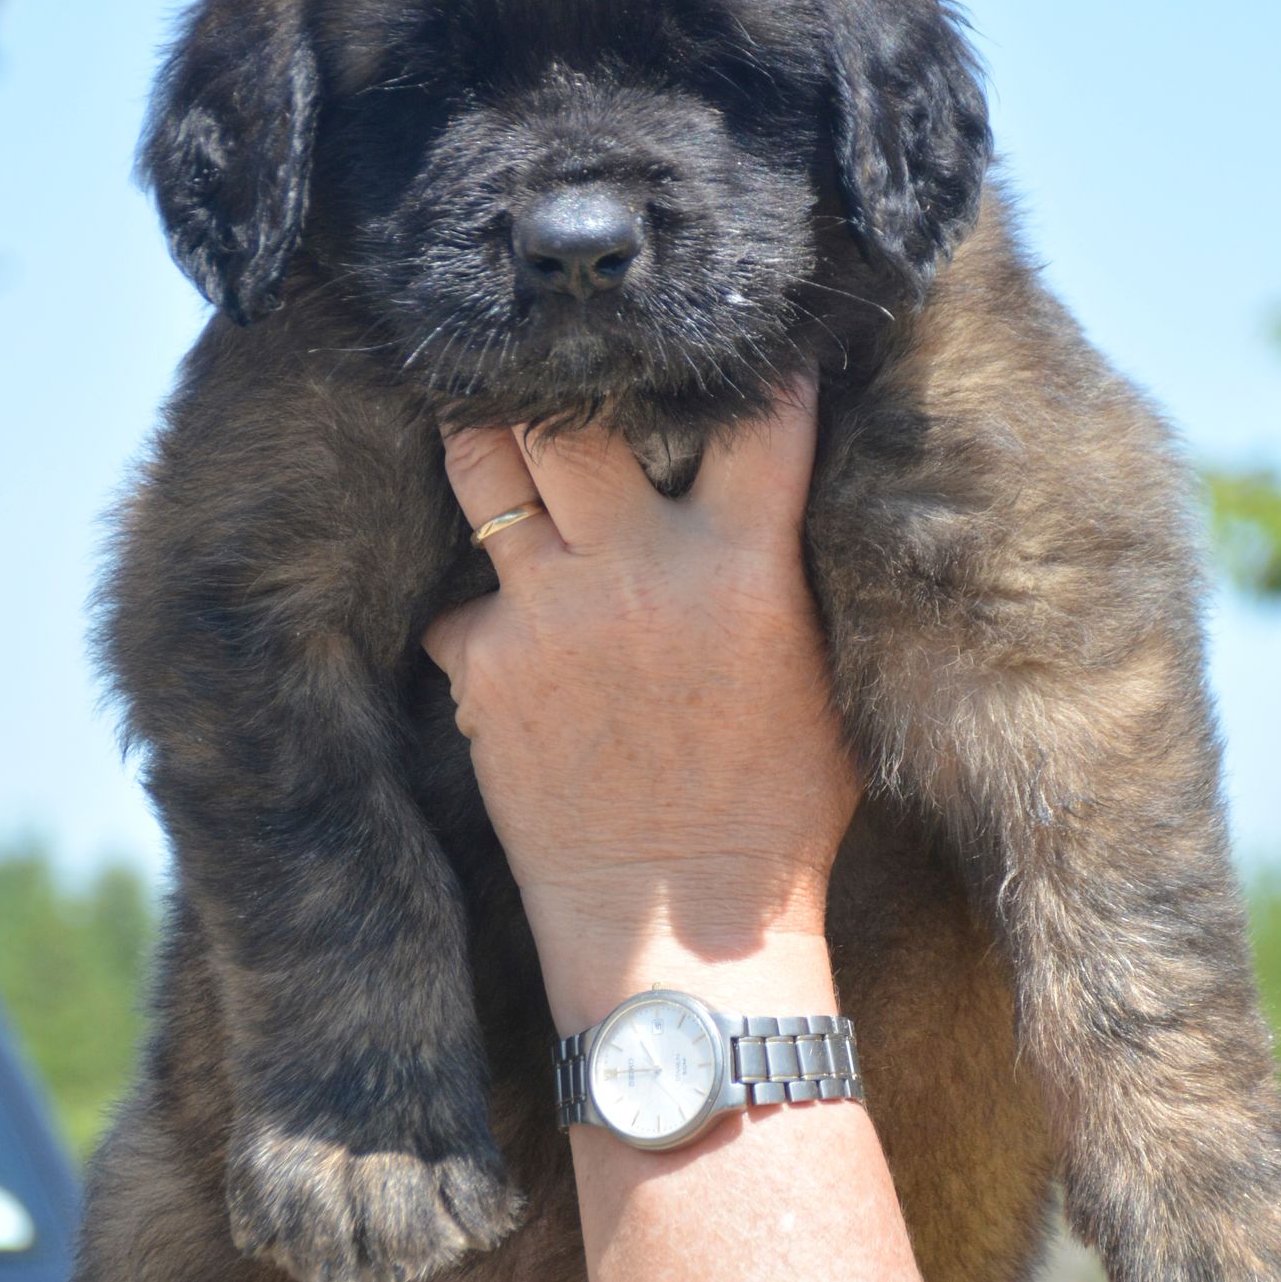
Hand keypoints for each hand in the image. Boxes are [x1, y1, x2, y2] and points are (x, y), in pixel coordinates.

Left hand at [422, 386, 858, 1028]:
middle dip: (566, 386)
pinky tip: (498, 637)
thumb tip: (787, 507)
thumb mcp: (823, 682)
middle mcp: (639, 567)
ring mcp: (549, 610)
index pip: (754, 413)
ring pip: (485, 469)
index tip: (732, 343)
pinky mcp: (482, 666)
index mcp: (745, 564)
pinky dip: (474, 612)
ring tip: (489, 436)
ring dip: (487, 447)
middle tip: (558, 375)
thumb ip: (789, 579)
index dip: (746, 367)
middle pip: (576, 411)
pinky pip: (457, 602)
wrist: (680, 937)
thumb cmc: (775, 820)